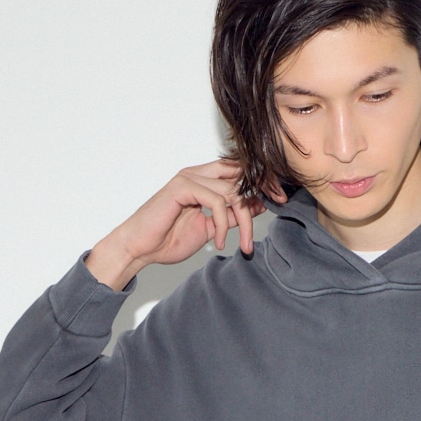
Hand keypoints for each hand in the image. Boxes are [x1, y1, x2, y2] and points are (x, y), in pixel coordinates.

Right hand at [85, 160, 285, 290]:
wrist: (139, 248)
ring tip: (244, 245)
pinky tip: (217, 242)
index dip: (263, 180)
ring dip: (245, 221)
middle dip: (264, 186)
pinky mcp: (182, 187)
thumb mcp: (211, 228)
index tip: (281, 197)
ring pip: (233, 190)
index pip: (240, 171)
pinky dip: (223, 224)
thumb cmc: (167, 239)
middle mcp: (198, 174)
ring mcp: (189, 178)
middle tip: (279, 203)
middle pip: (242, 172)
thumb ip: (232, 215)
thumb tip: (258, 206)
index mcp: (204, 180)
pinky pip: (217, 200)